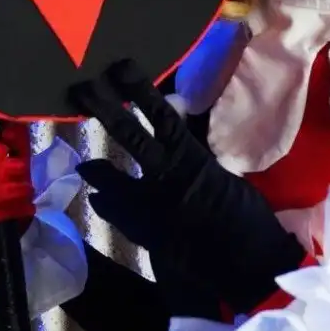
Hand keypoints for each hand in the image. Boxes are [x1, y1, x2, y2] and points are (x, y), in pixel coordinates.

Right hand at [0, 122, 34, 241]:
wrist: (8, 197)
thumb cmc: (11, 161)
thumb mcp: (16, 142)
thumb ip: (13, 135)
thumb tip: (7, 134)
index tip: (3, 151)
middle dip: (0, 173)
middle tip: (22, 173)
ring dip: (6, 194)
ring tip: (27, 191)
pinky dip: (6, 212)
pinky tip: (25, 208)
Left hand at [69, 60, 304, 312]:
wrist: (247, 263)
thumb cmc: (246, 217)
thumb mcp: (224, 176)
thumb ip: (198, 156)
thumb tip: (179, 134)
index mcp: (192, 158)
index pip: (161, 114)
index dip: (139, 89)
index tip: (121, 67)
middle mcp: (167, 176)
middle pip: (130, 136)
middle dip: (105, 111)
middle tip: (82, 90)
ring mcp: (153, 205)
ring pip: (116, 179)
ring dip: (98, 170)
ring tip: (85, 164)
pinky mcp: (148, 232)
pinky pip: (120, 214)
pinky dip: (110, 205)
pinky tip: (101, 200)